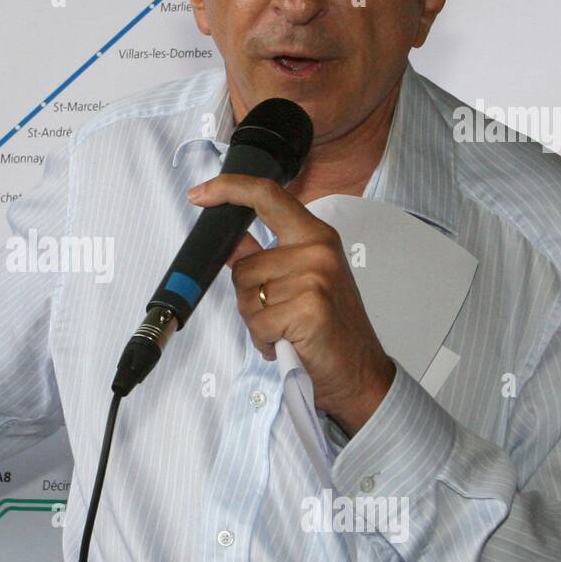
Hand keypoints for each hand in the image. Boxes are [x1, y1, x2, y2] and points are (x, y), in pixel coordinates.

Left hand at [187, 174, 395, 435]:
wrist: (360, 372)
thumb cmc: (331, 329)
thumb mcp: (303, 281)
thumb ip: (266, 258)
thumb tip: (231, 242)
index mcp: (315, 236)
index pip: (268, 195)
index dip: (229, 189)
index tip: (199, 194)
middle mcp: (316, 251)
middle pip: (244, 267)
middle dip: (249, 299)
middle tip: (280, 316)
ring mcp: (314, 278)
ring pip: (246, 298)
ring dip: (257, 323)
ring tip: (288, 330)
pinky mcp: (308, 308)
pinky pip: (257, 324)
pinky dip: (265, 341)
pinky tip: (288, 344)